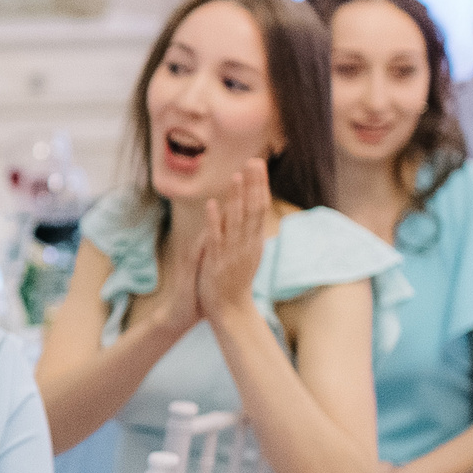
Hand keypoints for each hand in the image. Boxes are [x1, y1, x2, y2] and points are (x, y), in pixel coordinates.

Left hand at [194, 159, 272, 322]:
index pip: (260, 207)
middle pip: (253, 209)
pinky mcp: (217, 262)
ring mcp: (233, 253)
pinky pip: (216, 238)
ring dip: (236, 197)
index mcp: (254, 241)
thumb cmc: (236, 282)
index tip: (258, 165)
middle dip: (253, 184)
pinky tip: (213, 204)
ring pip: (237, 220)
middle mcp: (247, 244)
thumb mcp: (247, 254)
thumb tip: (253, 214)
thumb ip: (249, 234)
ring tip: (235, 175)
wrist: (231, 311)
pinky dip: (215, 220)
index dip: (259, 185)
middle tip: (253, 161)